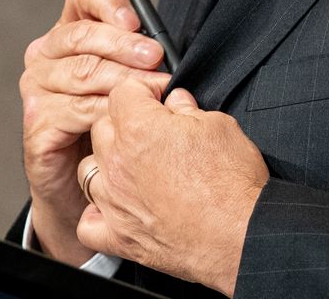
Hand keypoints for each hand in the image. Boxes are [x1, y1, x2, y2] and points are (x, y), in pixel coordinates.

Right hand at [21, 0, 171, 261]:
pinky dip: (107, 113)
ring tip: (155, 91)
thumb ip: (139, 57)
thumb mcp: (127, 82)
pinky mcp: (36, 121)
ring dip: (124, 81)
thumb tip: (167, 45)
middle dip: (124, 45)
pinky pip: (77, 110)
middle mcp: (45, 55)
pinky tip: (127, 120)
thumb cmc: (110, 123)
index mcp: (68, 33)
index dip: (108, 1)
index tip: (135, 19)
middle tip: (156, 57)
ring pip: (83, 73)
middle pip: (83, 35)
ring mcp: (36, 87)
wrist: (82, 180)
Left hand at [76, 81, 268, 295]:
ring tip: (135, 169)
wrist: (241, 234)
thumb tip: (177, 103)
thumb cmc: (234, 184)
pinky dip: (97, 215)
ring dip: (108, 165)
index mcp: (141, 129)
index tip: (157, 99)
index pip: (122, 92)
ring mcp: (115, 202)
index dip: (143, 92)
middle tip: (153, 133)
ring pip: (89, 171)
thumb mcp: (219, 127)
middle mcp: (119, 164)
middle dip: (124, 124)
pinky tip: (118, 208)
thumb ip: (189, 110)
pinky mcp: (120, 237)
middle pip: (101, 128)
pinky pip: (87, 224)